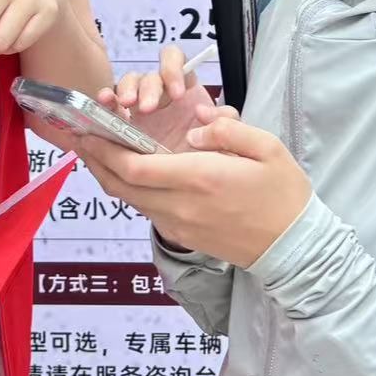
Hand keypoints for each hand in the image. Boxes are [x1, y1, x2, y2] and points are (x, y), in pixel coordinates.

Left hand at [77, 113, 311, 268]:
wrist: (294, 249)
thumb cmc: (283, 194)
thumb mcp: (267, 148)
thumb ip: (226, 130)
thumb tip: (195, 127)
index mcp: (200, 178)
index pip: (135, 167)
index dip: (105, 149)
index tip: (89, 130)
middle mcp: (182, 205)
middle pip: (121, 185)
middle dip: (96, 160)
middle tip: (81, 137)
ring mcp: (180, 225)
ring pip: (130, 201)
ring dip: (108, 176)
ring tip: (98, 152)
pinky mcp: (184, 236)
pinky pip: (146, 210)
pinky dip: (129, 191)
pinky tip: (130, 174)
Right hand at [97, 45, 235, 153]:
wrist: (190, 184)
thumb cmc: (205, 156)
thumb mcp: (221, 139)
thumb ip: (224, 121)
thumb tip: (207, 112)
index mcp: (183, 88)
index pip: (175, 60)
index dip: (173, 71)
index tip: (177, 94)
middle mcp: (159, 93)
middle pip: (149, 76)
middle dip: (148, 89)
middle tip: (148, 108)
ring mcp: (137, 106)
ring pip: (128, 84)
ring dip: (126, 91)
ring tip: (125, 105)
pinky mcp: (121, 122)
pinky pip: (110, 104)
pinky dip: (106, 100)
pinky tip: (104, 103)